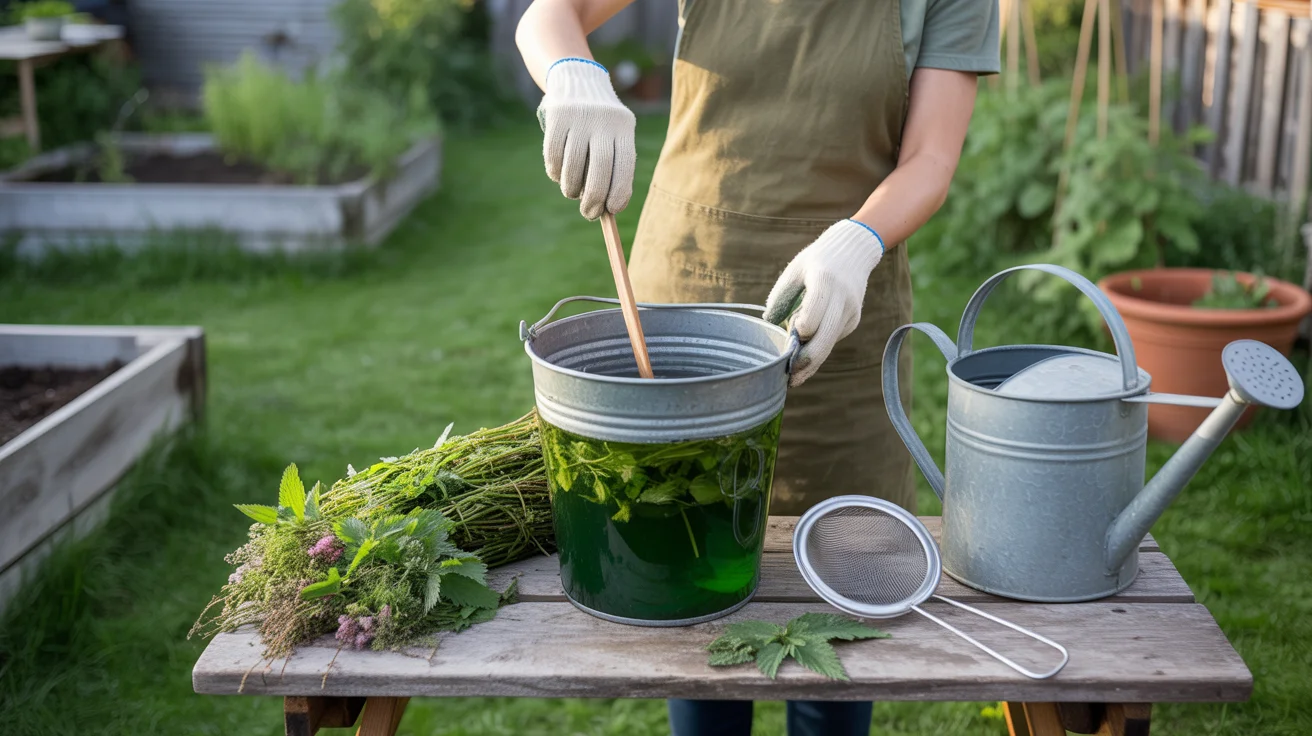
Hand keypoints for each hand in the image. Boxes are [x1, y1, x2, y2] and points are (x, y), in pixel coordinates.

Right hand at [536, 58, 636, 219]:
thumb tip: (606, 208)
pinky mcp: (557, 116)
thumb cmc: (600, 121)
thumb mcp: (614, 134)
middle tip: (589, 213)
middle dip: (594, 198)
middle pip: (600, 168)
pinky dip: (556, 173)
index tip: (612, 211)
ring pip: (573, 166)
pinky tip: (559, 176)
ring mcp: (579, 117)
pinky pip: (554, 156)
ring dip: (571, 188)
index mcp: (624, 126)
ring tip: (572, 193)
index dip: (619, 192)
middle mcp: (603, 120)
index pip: (625, 165)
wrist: (577, 80)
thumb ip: (613, 165)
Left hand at [763, 219, 884, 386]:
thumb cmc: (817, 260)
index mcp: (825, 282)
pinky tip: (805, 357)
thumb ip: (781, 296)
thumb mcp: (795, 270)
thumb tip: (768, 325)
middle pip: (824, 339)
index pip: (813, 316)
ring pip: (830, 345)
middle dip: (806, 361)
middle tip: (789, 377)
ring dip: (812, 363)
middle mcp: (842, 299)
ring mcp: (851, 312)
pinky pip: (833, 340)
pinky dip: (819, 350)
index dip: (799, 332)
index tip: (788, 340)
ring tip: (793, 378)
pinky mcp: (854, 320)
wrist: (855, 251)